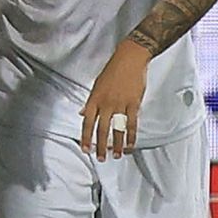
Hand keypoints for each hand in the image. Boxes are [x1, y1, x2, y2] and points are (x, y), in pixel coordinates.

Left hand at [79, 40, 151, 160]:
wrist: (129, 59)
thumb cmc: (112, 70)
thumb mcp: (96, 85)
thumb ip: (90, 102)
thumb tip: (83, 114)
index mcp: (95, 99)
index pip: (87, 122)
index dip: (86, 137)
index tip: (85, 149)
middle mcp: (106, 104)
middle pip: (101, 129)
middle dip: (100, 146)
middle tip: (100, 158)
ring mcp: (120, 104)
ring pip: (117, 129)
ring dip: (117, 144)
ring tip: (117, 155)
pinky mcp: (134, 104)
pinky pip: (132, 123)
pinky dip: (132, 135)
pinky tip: (131, 144)